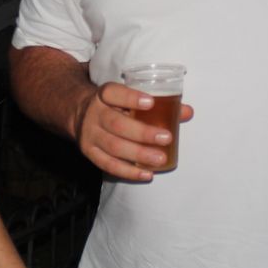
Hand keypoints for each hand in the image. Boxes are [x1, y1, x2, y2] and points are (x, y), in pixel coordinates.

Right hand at [72, 81, 193, 180]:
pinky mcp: (90, 153)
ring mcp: (90, 135)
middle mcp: (94, 114)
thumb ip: (158, 103)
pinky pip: (108, 165)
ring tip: (160, 159)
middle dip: (142, 133)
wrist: (80, 114)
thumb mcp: (128, 97)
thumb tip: (187, 112)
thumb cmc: (114, 105)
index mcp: (104, 95)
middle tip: (166, 138)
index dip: (131, 98)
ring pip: (113, 147)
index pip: (113, 93)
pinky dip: (128, 172)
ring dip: (138, 155)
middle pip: (116, 124)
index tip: (151, 102)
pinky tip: (147, 174)